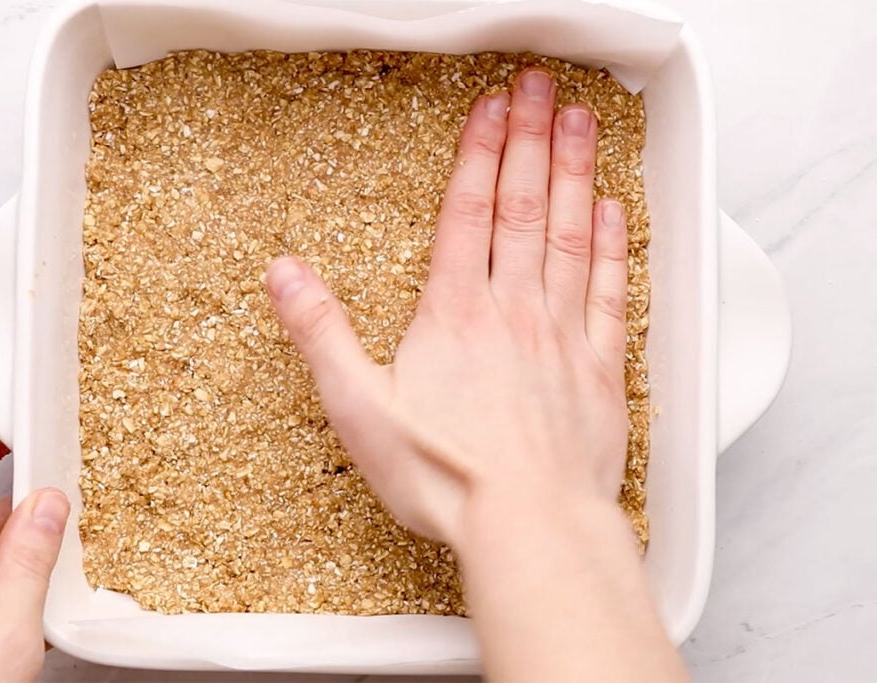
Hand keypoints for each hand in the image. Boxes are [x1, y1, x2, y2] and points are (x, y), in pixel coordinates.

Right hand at [268, 68, 688, 681]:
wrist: (529, 525)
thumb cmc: (446, 476)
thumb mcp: (359, 408)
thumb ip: (322, 333)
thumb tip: (283, 273)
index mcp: (455, 315)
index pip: (468, 213)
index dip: (479, 153)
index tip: (491, 107)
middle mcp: (513, 311)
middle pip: (523, 208)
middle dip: (531, 140)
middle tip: (542, 88)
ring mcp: (562, 336)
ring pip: (569, 235)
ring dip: (575, 173)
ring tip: (581, 122)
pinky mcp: (599, 370)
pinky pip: (608, 292)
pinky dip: (611, 247)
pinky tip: (613, 212)